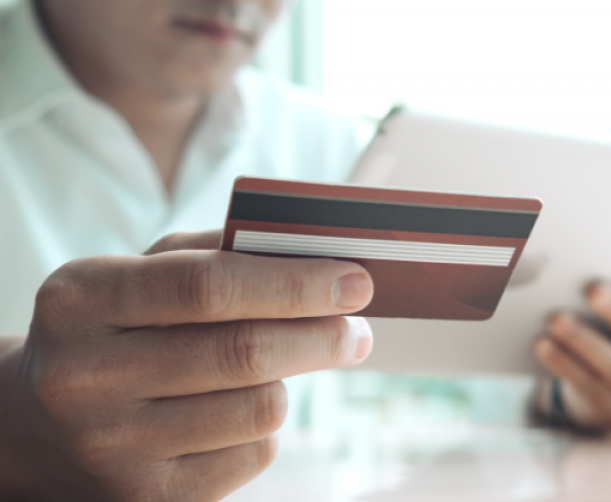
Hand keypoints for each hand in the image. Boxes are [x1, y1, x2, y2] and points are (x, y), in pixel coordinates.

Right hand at [0, 230, 373, 500]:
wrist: (37, 423)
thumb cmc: (111, 329)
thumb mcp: (137, 275)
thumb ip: (214, 255)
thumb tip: (310, 258)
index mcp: (83, 299)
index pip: (208, 287)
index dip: (293, 284)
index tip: (354, 283)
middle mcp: (86, 377)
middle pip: (242, 353)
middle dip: (321, 336)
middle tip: (356, 328)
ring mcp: (113, 448)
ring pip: (258, 409)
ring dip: (290, 381)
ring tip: (284, 364)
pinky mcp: (146, 498)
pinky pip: (251, 456)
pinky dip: (264, 426)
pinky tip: (239, 409)